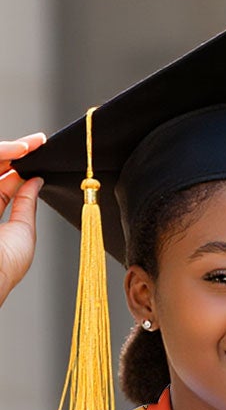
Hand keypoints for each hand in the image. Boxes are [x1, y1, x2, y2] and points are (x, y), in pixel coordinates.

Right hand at [0, 136, 45, 308]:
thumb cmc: (4, 267)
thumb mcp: (22, 232)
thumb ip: (26, 204)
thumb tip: (36, 181)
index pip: (2, 183)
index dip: (18, 166)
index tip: (39, 152)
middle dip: (14, 152)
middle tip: (37, 142)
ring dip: (6, 151)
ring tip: (28, 145)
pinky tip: (14, 152)